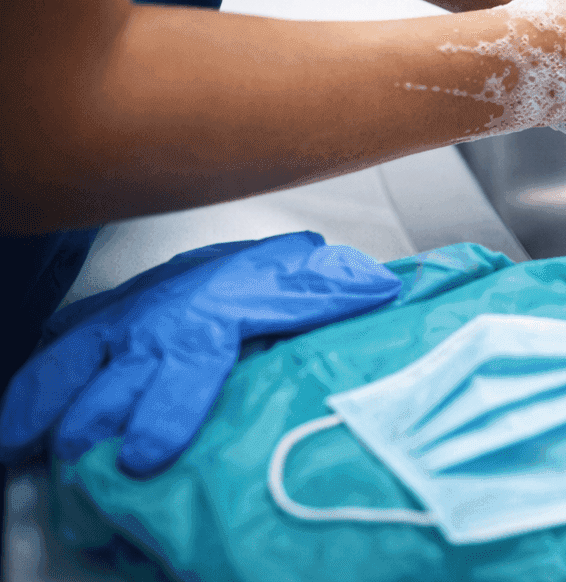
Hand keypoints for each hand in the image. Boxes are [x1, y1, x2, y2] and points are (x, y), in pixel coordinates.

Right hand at [0, 232, 399, 474]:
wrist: (241, 258)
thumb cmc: (271, 279)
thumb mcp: (308, 280)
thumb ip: (334, 288)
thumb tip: (375, 287)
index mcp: (212, 310)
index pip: (187, 361)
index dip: (166, 409)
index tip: (148, 455)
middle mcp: (159, 315)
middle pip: (120, 375)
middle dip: (93, 420)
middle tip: (77, 462)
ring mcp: (123, 318)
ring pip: (73, 361)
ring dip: (48, 406)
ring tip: (23, 447)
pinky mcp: (98, 324)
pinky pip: (59, 349)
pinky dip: (34, 389)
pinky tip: (20, 424)